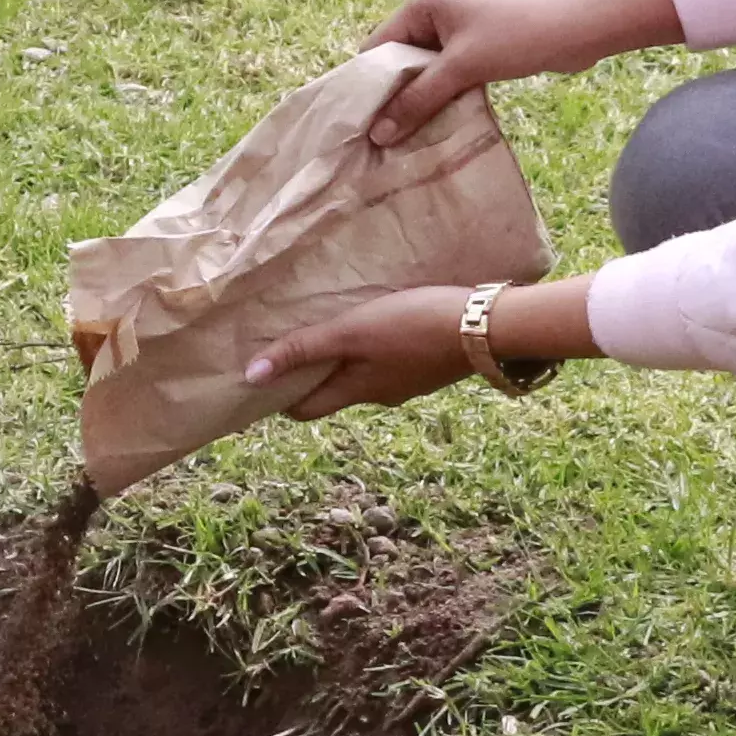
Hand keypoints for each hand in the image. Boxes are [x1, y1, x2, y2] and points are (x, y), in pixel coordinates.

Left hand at [238, 283, 483, 421]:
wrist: (484, 328)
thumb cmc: (412, 327)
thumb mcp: (351, 333)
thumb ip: (303, 350)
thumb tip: (251, 377)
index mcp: (356, 391)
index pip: (305, 409)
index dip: (279, 397)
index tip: (259, 378)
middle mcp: (380, 395)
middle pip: (332, 392)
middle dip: (308, 375)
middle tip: (288, 347)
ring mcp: (408, 382)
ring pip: (362, 377)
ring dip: (342, 361)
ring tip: (328, 329)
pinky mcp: (429, 365)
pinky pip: (389, 363)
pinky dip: (373, 351)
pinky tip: (377, 326)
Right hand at [365, 0, 681, 144]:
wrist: (583, 24)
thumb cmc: (519, 35)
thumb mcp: (463, 68)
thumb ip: (419, 99)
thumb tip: (379, 134)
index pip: (379, 44)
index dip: (370, 85)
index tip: (364, 125)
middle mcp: (438, 5)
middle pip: (403, 56)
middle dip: (399, 94)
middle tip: (388, 138)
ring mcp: (462, 21)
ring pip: (430, 66)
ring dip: (425, 97)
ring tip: (413, 137)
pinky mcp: (483, 38)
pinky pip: (453, 68)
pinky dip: (448, 91)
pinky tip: (445, 121)